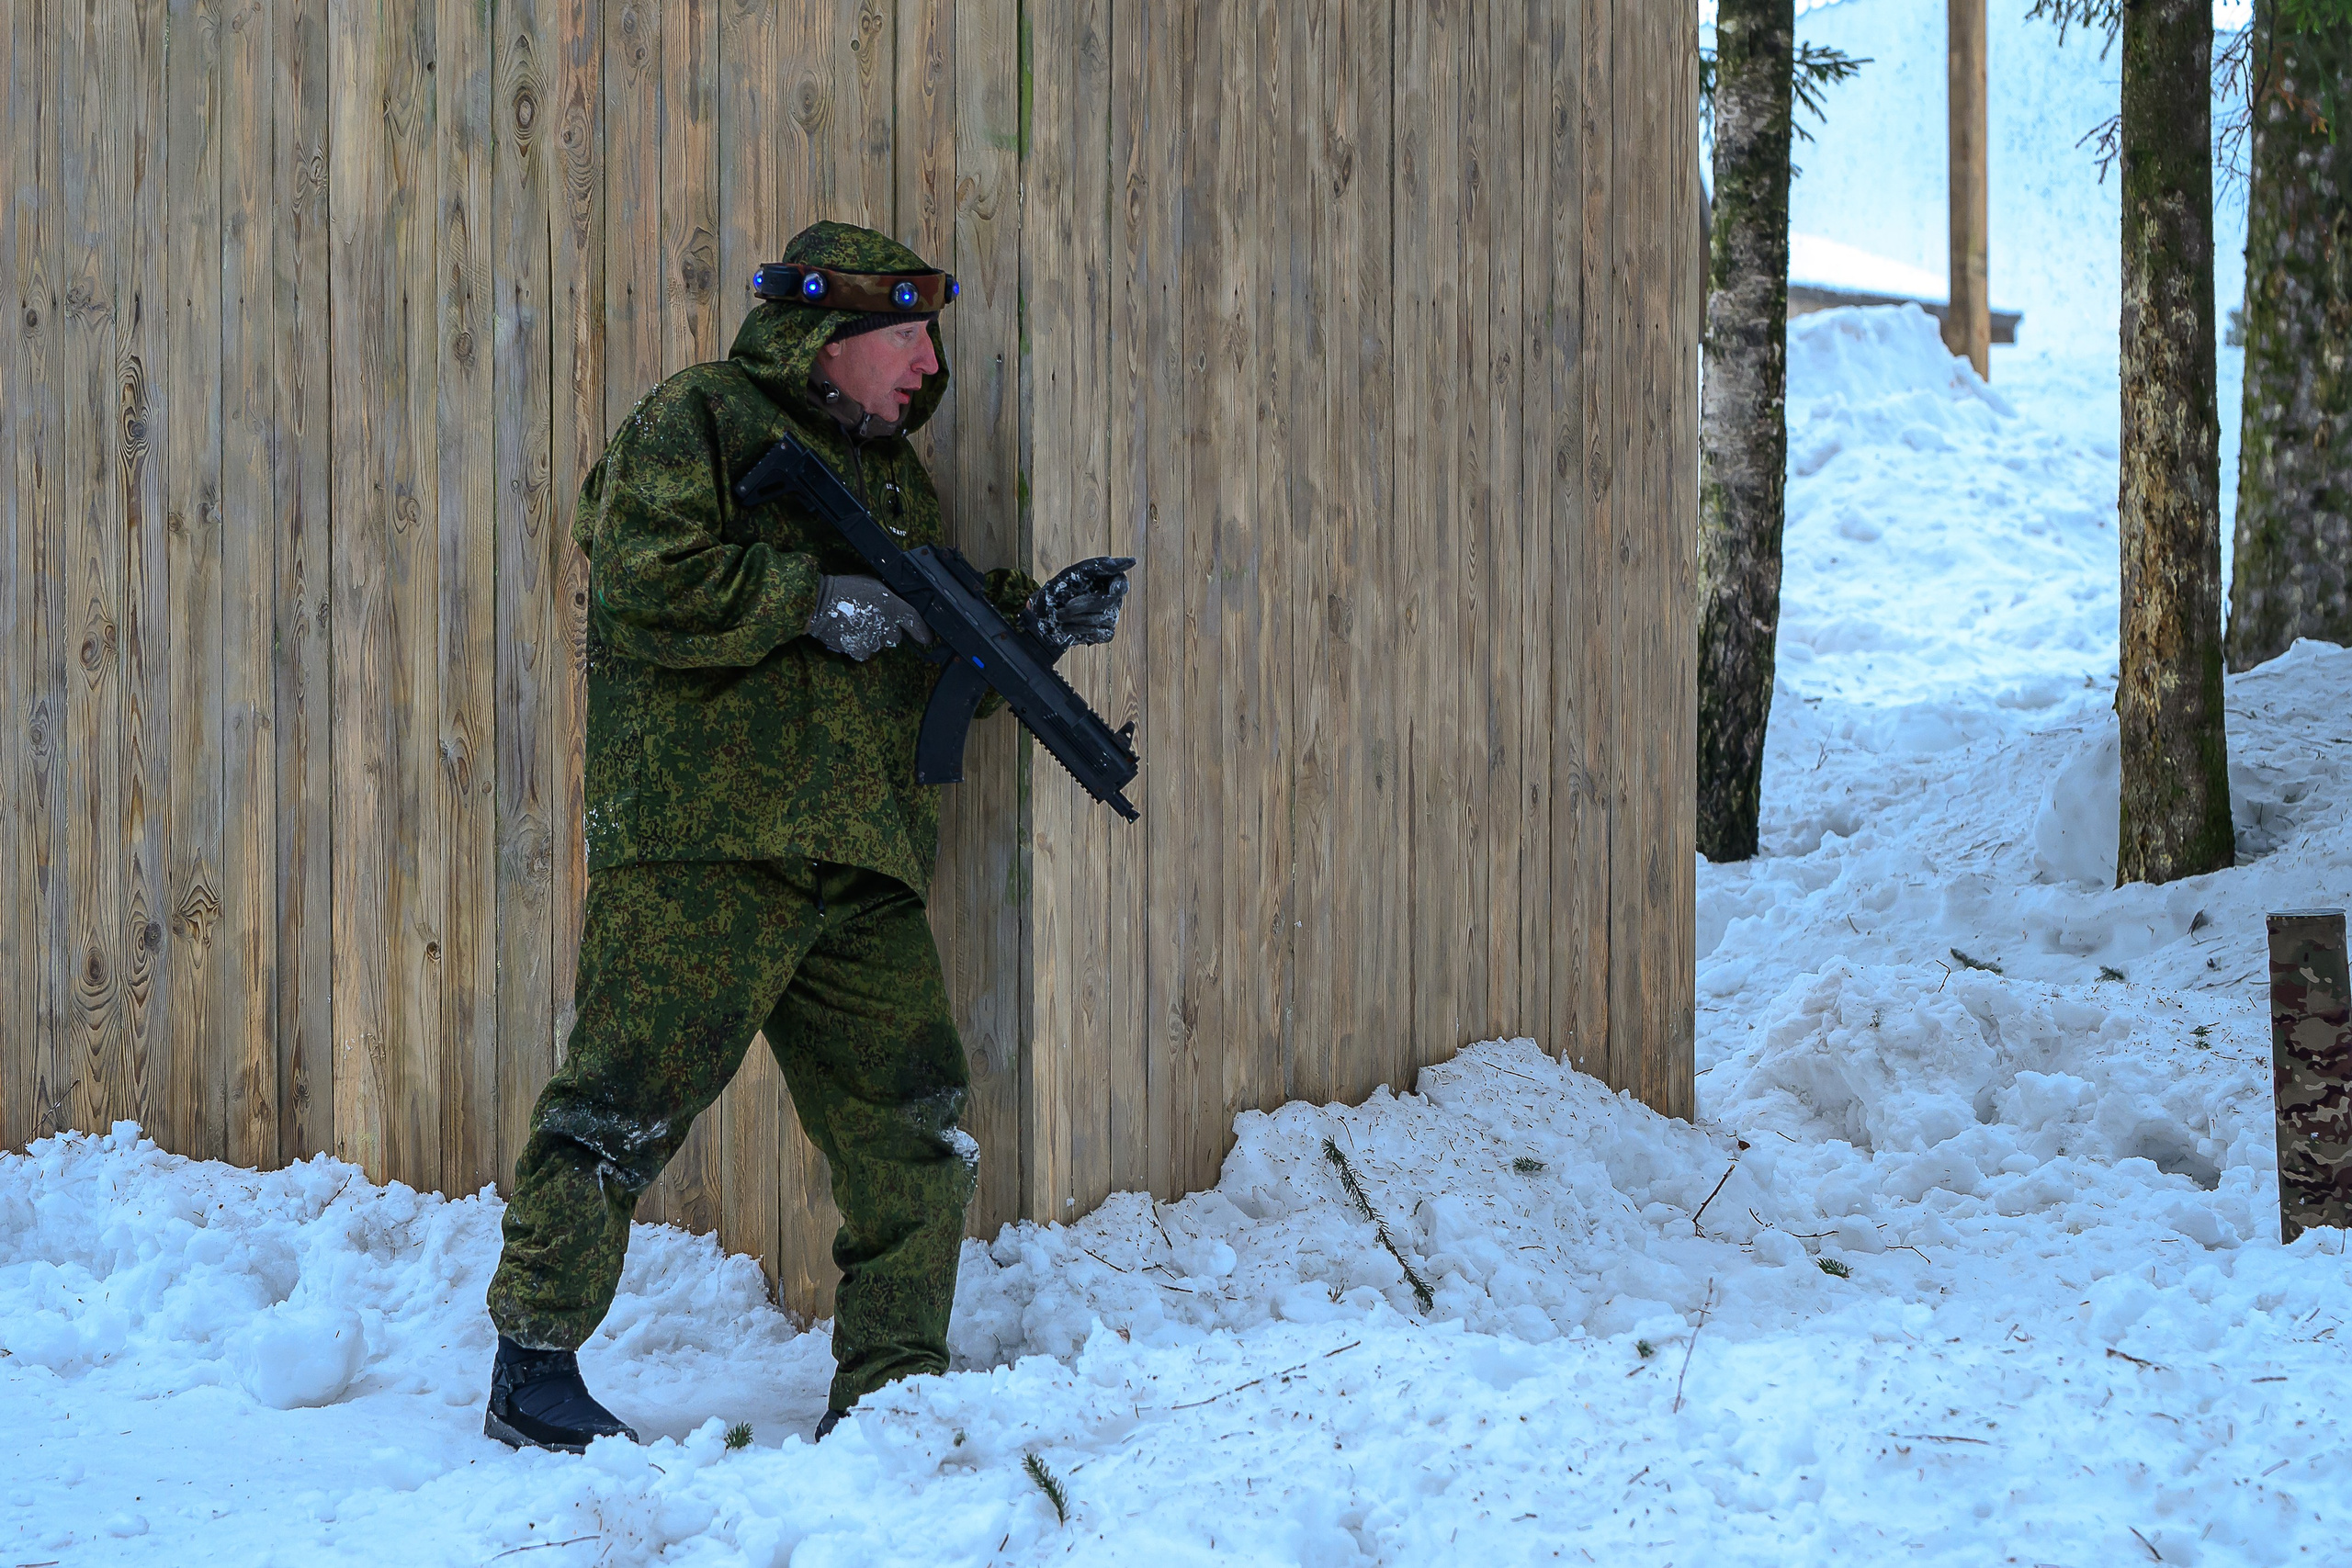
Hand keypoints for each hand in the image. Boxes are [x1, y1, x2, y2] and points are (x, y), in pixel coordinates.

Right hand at [808, 575, 932, 660]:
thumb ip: (888, 597)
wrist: (819, 603)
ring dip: (872, 637)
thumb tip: (895, 605)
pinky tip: (850, 633)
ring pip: (879, 644)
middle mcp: (887, 625)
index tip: (926, 638)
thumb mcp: (872, 584)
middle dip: (888, 630)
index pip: (914, 620)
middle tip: (872, 620)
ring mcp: (874, 640)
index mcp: (892, 605)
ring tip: (856, 624)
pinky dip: (860, 645)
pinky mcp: (860, 650)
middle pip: (896, 636)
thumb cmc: (844, 589)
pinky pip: (865, 651)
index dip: (922, 631)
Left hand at [1024, 556, 1134, 649]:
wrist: (1044, 613)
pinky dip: (1080, 630)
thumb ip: (1103, 565)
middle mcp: (1114, 599)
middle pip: (1108, 602)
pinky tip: (1067, 626)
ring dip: (1077, 618)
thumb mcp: (1079, 571)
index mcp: (1111, 580)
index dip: (1118, 586)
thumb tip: (1133, 561)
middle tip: (1064, 608)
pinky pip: (1100, 633)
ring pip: (1103, 619)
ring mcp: (1111, 617)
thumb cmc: (1062, 587)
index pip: (1121, 583)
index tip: (1112, 589)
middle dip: (1083, 605)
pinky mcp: (1105, 633)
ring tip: (1060, 615)